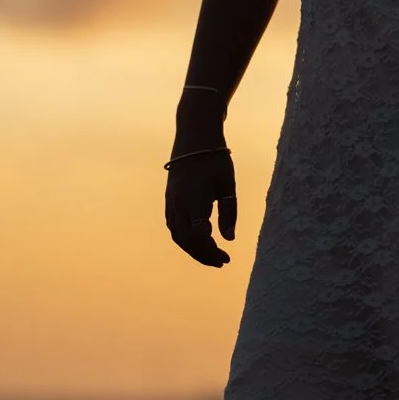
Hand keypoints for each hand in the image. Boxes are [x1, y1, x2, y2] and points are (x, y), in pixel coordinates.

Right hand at [165, 148, 236, 266]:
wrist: (194, 137)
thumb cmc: (216, 159)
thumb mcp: (228, 185)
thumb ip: (229, 213)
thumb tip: (229, 239)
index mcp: (194, 200)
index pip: (199, 237)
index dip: (211, 252)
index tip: (226, 258)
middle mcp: (178, 204)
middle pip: (187, 241)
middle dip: (203, 255)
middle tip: (221, 262)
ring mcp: (170, 201)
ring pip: (177, 235)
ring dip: (193, 249)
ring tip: (211, 255)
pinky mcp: (169, 199)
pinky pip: (173, 226)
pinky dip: (184, 238)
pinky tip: (198, 241)